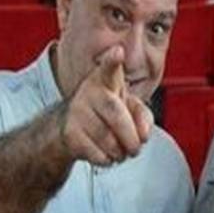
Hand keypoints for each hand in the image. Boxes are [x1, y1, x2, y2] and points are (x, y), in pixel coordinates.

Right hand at [61, 45, 153, 166]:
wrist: (71, 129)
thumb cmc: (107, 114)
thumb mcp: (129, 108)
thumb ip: (144, 116)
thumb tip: (143, 134)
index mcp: (106, 80)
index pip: (109, 68)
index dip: (113, 60)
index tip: (118, 52)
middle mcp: (89, 92)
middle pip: (116, 114)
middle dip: (131, 137)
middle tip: (136, 148)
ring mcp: (77, 111)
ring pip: (108, 139)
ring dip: (121, 152)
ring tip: (121, 151)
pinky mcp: (69, 133)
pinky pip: (97, 154)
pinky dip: (108, 160)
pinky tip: (106, 154)